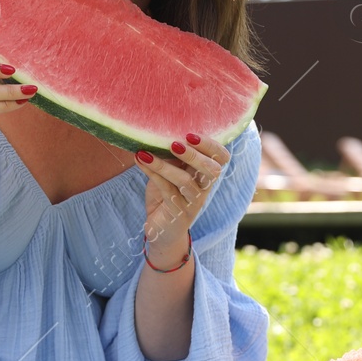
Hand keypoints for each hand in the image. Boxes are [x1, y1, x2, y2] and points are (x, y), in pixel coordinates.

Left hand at [136, 133, 228, 263]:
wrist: (161, 231)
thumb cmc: (167, 196)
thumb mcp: (171, 172)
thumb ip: (172, 156)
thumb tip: (158, 129)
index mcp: (206, 175)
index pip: (222, 158)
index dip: (212, 145)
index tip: (191, 134)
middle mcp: (204, 188)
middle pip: (212, 170)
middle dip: (194, 155)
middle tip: (175, 143)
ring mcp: (192, 202)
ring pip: (185, 181)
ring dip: (164, 165)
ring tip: (145, 153)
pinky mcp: (177, 213)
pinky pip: (167, 191)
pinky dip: (152, 174)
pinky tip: (140, 160)